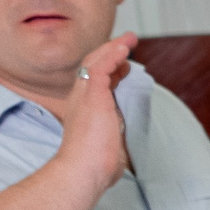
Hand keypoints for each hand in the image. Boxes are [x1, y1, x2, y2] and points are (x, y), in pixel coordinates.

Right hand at [58, 32, 137, 188]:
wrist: (82, 170)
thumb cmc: (95, 166)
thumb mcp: (109, 146)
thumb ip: (114, 138)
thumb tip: (121, 147)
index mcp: (84, 110)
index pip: (96, 83)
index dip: (111, 71)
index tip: (124, 65)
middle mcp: (80, 99)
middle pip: (93, 66)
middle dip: (110, 52)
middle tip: (127, 42)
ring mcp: (84, 95)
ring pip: (95, 62)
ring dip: (113, 48)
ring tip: (129, 39)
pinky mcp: (92, 95)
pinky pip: (101, 67)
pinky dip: (112, 55)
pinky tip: (123, 49)